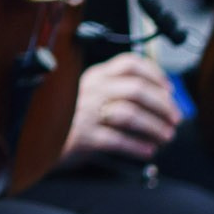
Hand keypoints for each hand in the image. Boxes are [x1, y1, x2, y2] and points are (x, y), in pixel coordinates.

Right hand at [64, 53, 179, 160]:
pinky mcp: (84, 136)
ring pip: (130, 114)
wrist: (38, 141)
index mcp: (94, 77)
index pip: (129, 64)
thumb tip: (161, 100)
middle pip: (136, 89)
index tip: (169, 90)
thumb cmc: (70, 120)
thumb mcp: (90, 97)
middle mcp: (91, 90)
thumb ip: (116, 92)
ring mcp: (85, 113)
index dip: (155, 75)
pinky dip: (137, 146)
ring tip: (165, 137)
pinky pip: (117, 140)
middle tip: (174, 119)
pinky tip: (148, 150)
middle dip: (162, 105)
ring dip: (154, 127)